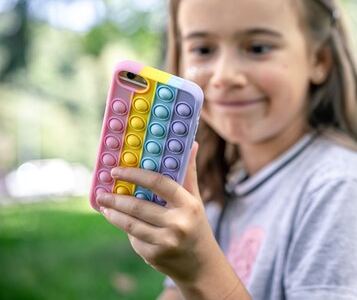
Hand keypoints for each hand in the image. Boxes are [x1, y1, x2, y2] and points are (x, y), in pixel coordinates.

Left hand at [96, 142, 214, 282]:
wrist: (201, 265)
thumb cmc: (196, 225)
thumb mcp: (195, 200)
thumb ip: (188, 173)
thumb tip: (191, 143)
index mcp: (188, 205)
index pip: (159, 183)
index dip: (135, 175)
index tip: (117, 171)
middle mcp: (178, 223)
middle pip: (139, 206)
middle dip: (116, 197)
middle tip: (102, 191)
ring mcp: (165, 241)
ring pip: (130, 224)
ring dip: (113, 213)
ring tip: (104, 205)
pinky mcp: (154, 256)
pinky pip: (134, 239)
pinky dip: (126, 230)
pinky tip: (122, 222)